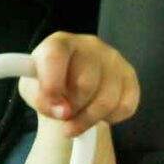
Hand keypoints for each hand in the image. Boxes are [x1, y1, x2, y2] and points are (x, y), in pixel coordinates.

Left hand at [18, 32, 139, 137]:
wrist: (70, 83)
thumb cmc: (48, 83)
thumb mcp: (33, 90)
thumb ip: (41, 99)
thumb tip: (63, 112)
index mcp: (60, 42)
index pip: (55, 56)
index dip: (52, 86)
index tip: (52, 108)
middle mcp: (89, 45)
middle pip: (85, 84)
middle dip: (72, 109)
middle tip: (64, 116)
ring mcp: (113, 58)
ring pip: (107, 100)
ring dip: (89, 119)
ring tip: (77, 121)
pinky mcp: (130, 75)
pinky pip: (126, 106)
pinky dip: (110, 118)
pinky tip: (97, 114)